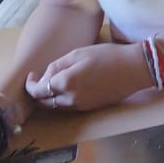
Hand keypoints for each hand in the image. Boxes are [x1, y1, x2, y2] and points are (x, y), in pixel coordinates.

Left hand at [25, 41, 146, 112]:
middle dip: (38, 92)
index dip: (30, 85)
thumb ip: (57, 65)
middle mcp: (70, 99)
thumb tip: (45, 76)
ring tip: (54, 82)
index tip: (31, 75)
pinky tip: (68, 87)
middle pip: (44, 102)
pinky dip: (62, 99)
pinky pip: (68, 107)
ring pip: (56, 106)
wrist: (133, 70)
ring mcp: (80, 106)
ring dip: (50, 97)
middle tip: (39, 79)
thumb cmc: (107, 56)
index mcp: (65, 83)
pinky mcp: (89, 108)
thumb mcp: (78, 54)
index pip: (37, 91)